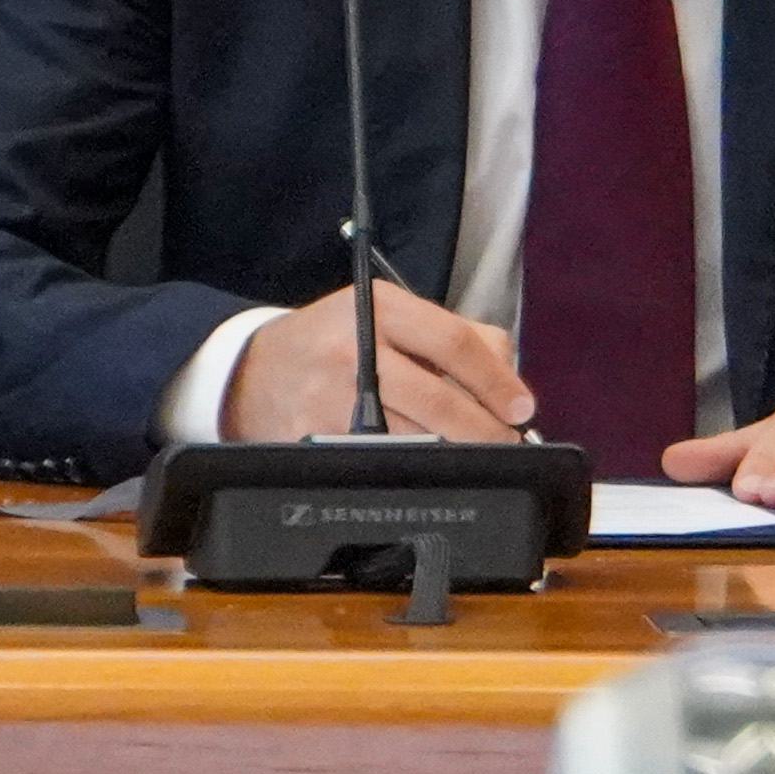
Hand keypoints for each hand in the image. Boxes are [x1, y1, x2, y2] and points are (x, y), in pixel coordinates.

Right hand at [224, 280, 534, 442]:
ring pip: (416, 438)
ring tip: (472, 454)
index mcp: (378, 306)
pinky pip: (381, 460)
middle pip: (440, 399)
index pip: (455, 342)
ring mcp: (331, 395)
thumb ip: (450, 335)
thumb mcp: (384, 315)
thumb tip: (507, 379)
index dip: (497, 380)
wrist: (253, 372)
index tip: (521, 408)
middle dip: (485, 430)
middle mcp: (353, 346)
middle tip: (508, 443)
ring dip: (454, 453)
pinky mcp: (315, 437)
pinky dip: (413, 467)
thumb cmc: (333, 343)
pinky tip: (425, 466)